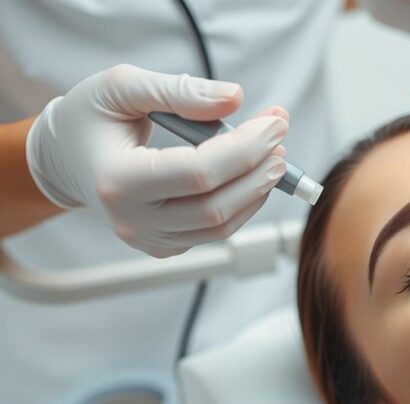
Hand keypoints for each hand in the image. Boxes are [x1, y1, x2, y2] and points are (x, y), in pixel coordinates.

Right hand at [25, 64, 289, 257]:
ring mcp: (148, 239)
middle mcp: (131, 220)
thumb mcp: (123, 87)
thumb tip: (235, 99)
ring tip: (272, 153)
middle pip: (217, 206)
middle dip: (260, 170)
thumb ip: (180, 91)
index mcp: (117, 180)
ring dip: (258, 188)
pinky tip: (251, 173)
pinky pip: (216, 231)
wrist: (66, 156)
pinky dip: (243, 203)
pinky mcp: (164, 246)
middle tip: (279, 136)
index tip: (275, 121)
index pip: (200, 172)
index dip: (246, 147)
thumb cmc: (91, 117)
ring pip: (223, 225)